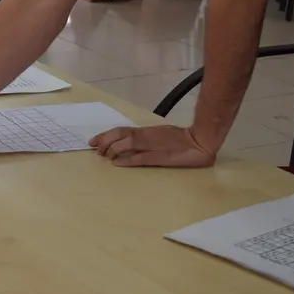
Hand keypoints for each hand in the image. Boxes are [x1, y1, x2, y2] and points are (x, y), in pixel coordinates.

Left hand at [88, 124, 216, 167]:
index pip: (120, 131)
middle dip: (104, 141)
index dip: (105, 135)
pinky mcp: (159, 157)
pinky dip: (126, 160)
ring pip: (126, 144)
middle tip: (95, 149)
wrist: (199, 141)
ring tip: (104, 156)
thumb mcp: (159, 134)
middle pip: (118, 135)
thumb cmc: (180, 138)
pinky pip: (139, 158)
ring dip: (112, 150)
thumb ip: (145, 138)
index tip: (93, 140)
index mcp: (145, 131)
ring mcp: (151, 146)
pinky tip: (117, 162)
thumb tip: (129, 143)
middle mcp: (145, 136)